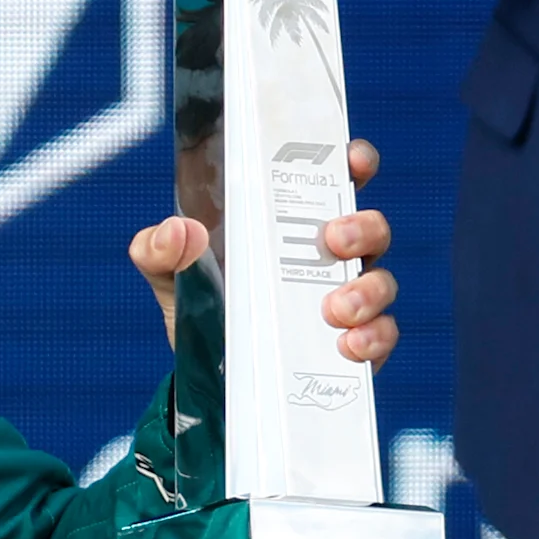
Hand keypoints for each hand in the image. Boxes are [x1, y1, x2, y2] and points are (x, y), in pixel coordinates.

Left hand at [126, 140, 400, 368]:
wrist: (205, 377)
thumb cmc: (199, 305)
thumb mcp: (169, 274)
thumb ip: (158, 249)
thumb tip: (177, 230)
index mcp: (292, 223)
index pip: (333, 180)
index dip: (353, 162)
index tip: (352, 161)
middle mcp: (328, 256)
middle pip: (370, 227)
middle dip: (362, 228)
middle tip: (335, 239)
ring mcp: (347, 298)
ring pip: (380, 281)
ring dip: (367, 290)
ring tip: (335, 308)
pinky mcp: (354, 342)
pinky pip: (381, 335)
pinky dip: (372, 338)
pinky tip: (348, 344)